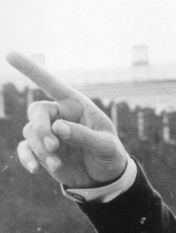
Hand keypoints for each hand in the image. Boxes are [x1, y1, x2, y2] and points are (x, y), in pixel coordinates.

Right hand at [6, 51, 128, 187]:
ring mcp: (48, 132)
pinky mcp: (41, 150)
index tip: (10, 54)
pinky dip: (27, 158)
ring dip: (41, 149)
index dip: (32, 70)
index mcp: (76, 106)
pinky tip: (35, 169)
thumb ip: (85, 136)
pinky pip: (25, 149)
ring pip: (31, 132)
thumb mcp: (106, 146)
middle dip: (41, 128)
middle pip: (37, 112)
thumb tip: (58, 128)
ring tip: (57, 165)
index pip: (52, 84)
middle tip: (53, 146)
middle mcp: (59, 115)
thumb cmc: (109, 155)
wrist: (105, 178)